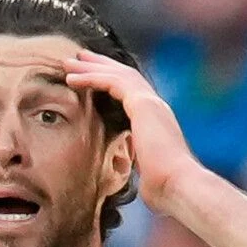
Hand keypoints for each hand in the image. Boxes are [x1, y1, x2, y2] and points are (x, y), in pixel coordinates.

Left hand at [63, 50, 202, 212]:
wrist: (178, 186)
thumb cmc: (164, 188)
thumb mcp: (144, 173)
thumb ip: (136, 166)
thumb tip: (132, 176)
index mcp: (156, 121)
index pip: (132, 93)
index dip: (111, 81)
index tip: (92, 77)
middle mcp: (156, 107)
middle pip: (125, 76)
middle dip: (101, 65)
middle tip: (79, 58)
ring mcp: (152, 103)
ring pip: (118, 74)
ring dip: (91, 67)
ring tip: (68, 63)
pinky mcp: (143, 104)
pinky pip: (112, 82)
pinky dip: (91, 77)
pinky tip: (72, 79)